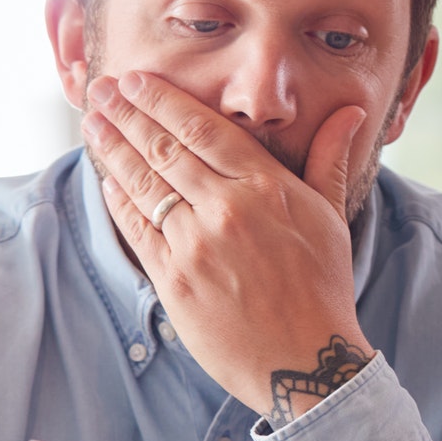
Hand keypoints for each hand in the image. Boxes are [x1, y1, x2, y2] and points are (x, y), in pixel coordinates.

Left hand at [81, 70, 373, 418]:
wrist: (306, 360)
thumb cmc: (323, 287)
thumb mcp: (330, 217)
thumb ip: (327, 158)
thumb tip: (349, 111)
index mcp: (266, 187)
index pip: (203, 128)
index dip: (163, 100)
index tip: (136, 80)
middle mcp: (227, 209)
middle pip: (164, 148)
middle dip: (126, 114)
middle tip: (99, 89)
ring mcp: (196, 245)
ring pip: (144, 184)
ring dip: (113, 149)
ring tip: (92, 123)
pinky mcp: (174, 279)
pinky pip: (137, 229)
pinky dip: (119, 200)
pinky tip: (107, 179)